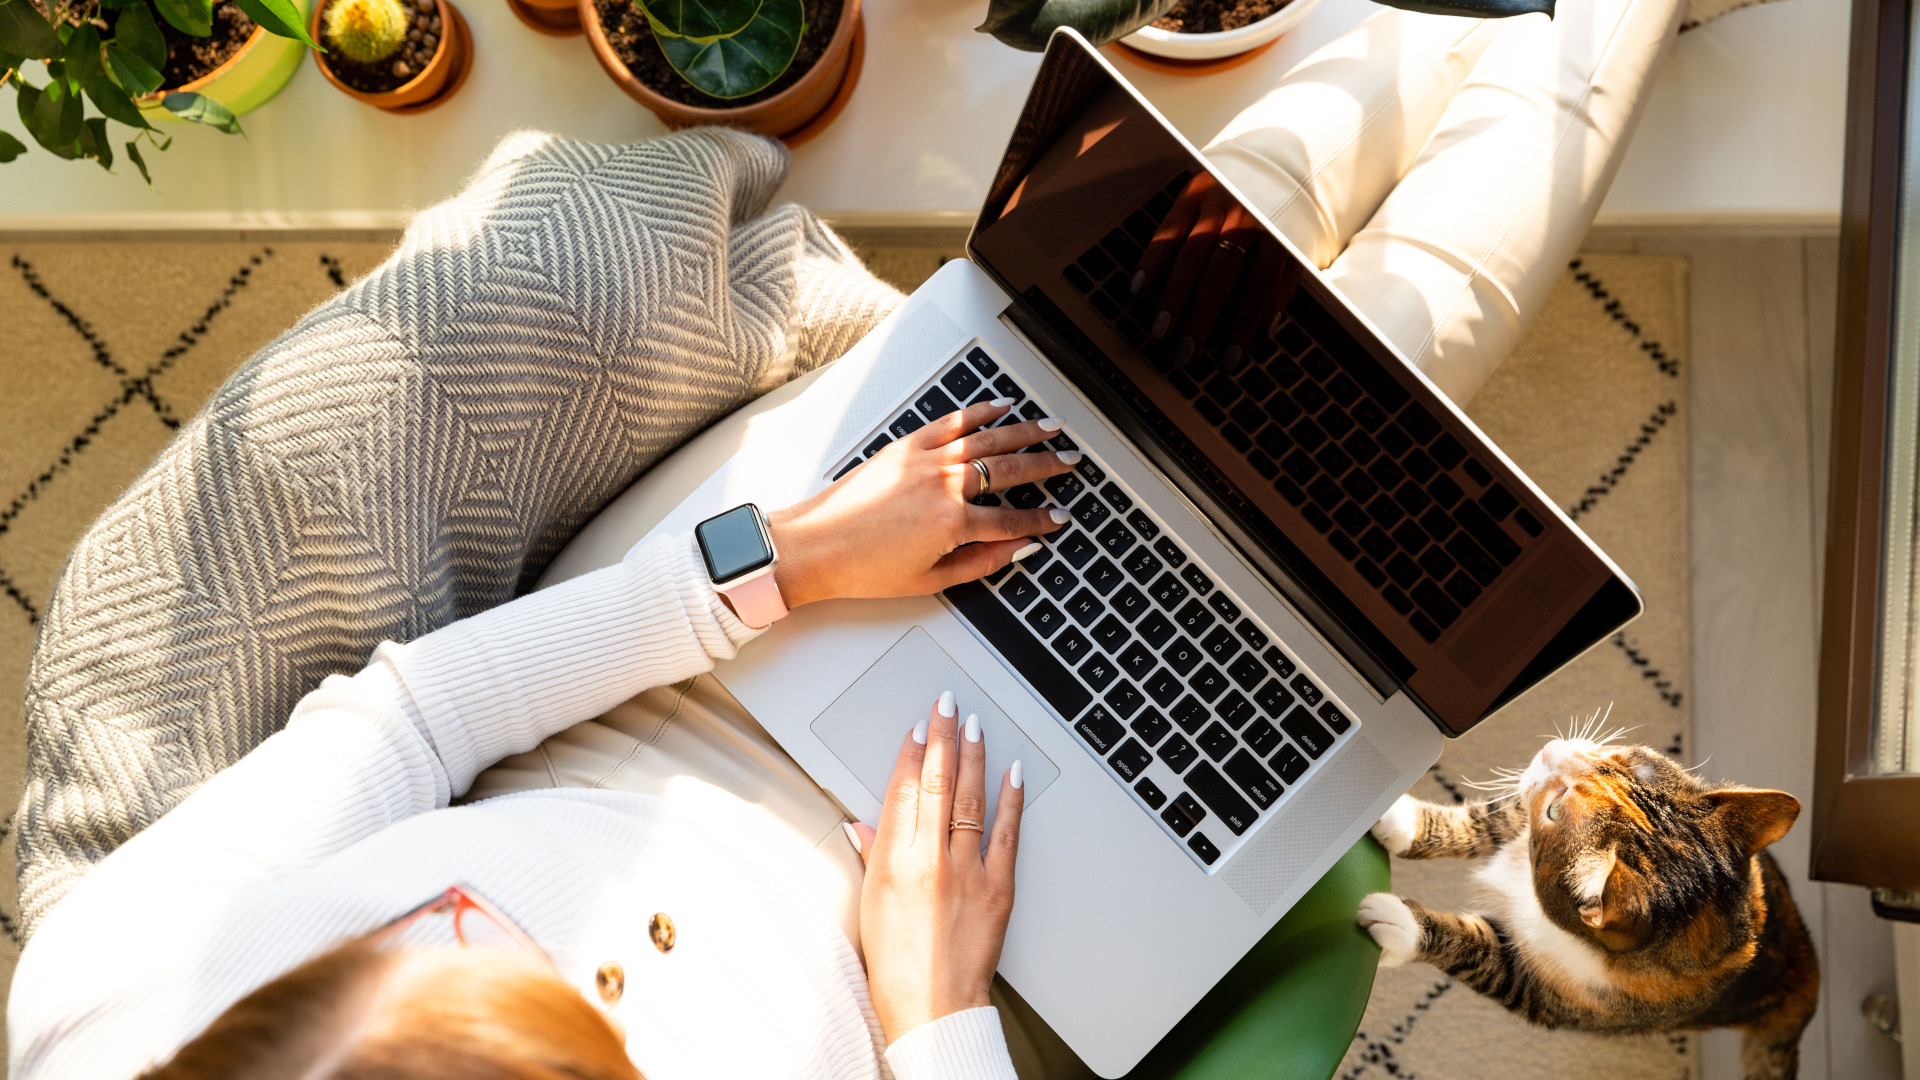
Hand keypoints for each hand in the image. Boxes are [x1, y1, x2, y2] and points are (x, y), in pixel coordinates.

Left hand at [766, 400, 1078, 607]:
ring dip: (1023, 432)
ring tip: (1049, 429)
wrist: (814, 546)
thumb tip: (1016, 550)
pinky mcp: (904, 447)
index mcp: (951, 523)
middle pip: (1008, 471)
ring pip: (986, 439)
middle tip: (1069, 462)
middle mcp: (943, 486)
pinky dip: (978, 413)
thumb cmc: (863, 568)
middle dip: (1045, 467)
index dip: (1040, 521)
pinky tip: (999, 407)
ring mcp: (924, 461)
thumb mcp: (929, 580)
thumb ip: (980, 563)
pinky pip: (950, 423)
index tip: (1059, 518)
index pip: (1012, 520)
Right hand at [849, 693, 1023, 1042]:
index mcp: (895, 862)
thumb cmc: (896, 964)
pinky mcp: (998, 888)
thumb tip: (864, 823)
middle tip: (947, 703)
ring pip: (971, 799)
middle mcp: (931, 860)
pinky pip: (1007, 834)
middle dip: (942, 737)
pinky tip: (1012, 772)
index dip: (910, 752)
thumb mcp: (871, 904)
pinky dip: (1011, 800)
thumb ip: (872, 855)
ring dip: (972, 756)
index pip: (902, 790)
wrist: (934, 1007)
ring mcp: (968, 872)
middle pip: (936, 783)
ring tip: (974, 724)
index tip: (917, 726)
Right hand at [1132, 173, 1301, 372]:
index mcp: (1277, 232)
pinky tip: (1138, 286)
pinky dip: (1150, 258)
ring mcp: (1216, 203)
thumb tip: (1266, 331)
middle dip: (1201, 316)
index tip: (1229, 360)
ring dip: (1173, 295)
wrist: (1271, 160)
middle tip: (1185, 352)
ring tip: (1160, 330)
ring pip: (1190, 254)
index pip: (1260, 287)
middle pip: (1220, 273)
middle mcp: (1246, 216)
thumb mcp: (1295, 246)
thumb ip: (1283, 285)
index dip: (1244, 326)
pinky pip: (1166, 229)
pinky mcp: (1190, 193)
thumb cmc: (1281, 216)